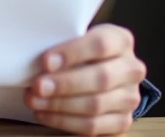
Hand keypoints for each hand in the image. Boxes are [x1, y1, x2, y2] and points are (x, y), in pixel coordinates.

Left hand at [25, 24, 146, 135]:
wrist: (94, 69)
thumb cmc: (76, 51)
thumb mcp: (73, 38)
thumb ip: (60, 43)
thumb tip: (33, 58)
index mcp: (121, 40)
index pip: (101, 44)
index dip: (73, 53)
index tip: (46, 62)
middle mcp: (132, 69)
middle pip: (101, 78)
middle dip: (65, 84)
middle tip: (37, 86)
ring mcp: (130, 97)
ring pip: (96, 105)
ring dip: (60, 105)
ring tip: (34, 100)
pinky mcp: (122, 121)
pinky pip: (93, 126)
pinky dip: (64, 121)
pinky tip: (44, 113)